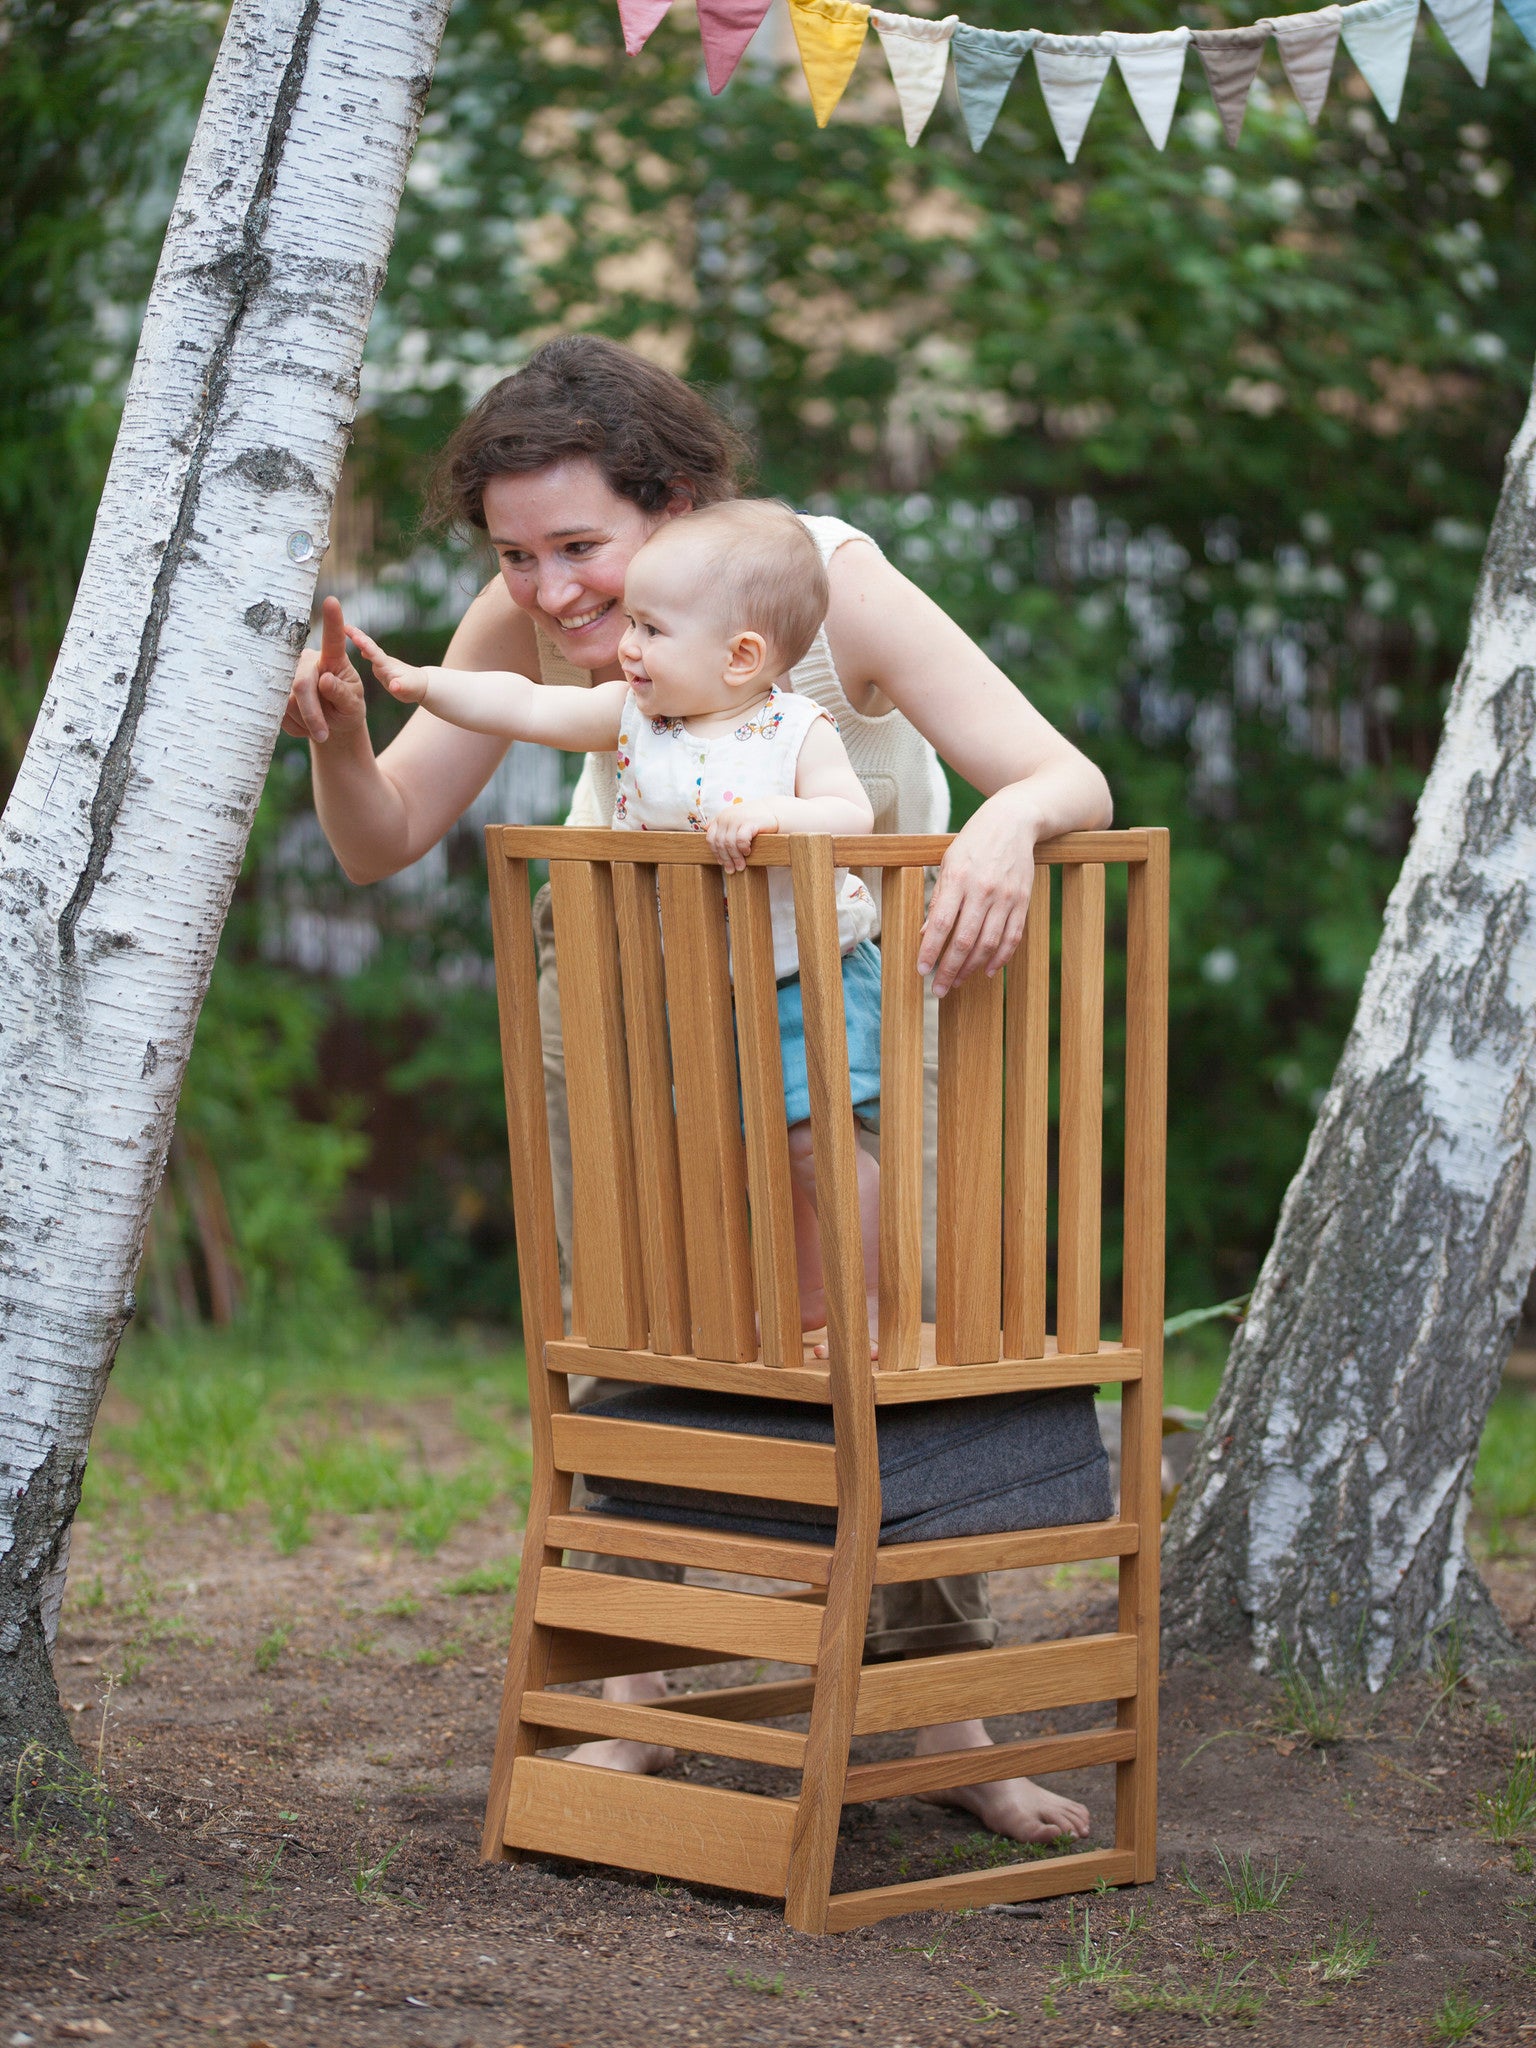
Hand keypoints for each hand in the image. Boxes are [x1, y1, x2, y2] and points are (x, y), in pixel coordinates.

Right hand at [280, 594, 368, 743]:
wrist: (330, 724)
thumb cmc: (346, 708)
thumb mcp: (353, 705)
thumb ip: (343, 694)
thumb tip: (324, 680)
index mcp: (333, 659)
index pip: (333, 640)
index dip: (332, 621)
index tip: (332, 601)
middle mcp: (307, 660)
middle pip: (301, 684)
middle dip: (312, 713)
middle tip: (323, 735)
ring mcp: (288, 673)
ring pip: (288, 702)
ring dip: (305, 722)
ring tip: (320, 726)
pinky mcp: (274, 690)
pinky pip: (279, 713)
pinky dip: (295, 727)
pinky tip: (305, 724)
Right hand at [340, 619, 429, 705]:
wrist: (420, 684)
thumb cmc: (415, 688)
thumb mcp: (408, 689)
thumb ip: (400, 687)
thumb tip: (394, 686)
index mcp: (387, 666)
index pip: (375, 653)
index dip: (365, 645)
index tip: (355, 636)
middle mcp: (383, 661)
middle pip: (369, 646)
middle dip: (358, 635)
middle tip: (345, 626)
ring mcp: (381, 662)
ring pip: (367, 647)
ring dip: (357, 637)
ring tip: (345, 628)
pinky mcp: (380, 665)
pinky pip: (368, 652)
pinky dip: (361, 646)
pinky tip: (354, 643)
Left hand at [707, 800, 778, 872]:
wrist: (773, 810)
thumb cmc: (753, 817)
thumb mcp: (734, 817)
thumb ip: (721, 823)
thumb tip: (705, 827)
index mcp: (720, 818)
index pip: (711, 838)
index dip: (715, 852)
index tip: (722, 863)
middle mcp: (726, 817)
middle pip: (720, 843)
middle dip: (726, 859)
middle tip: (731, 870)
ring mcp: (737, 819)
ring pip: (729, 844)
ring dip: (735, 857)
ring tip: (740, 866)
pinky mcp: (749, 822)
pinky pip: (741, 840)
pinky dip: (743, 848)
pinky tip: (747, 852)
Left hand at [919, 786, 1038, 996]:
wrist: (1014, 821)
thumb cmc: (974, 842)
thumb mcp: (948, 863)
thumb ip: (939, 899)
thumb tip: (926, 934)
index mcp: (959, 878)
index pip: (942, 923)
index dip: (931, 950)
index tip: (921, 970)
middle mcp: (984, 890)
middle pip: (965, 940)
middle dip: (949, 969)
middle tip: (938, 989)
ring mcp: (1007, 898)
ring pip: (988, 944)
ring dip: (971, 969)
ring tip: (956, 983)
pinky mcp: (1023, 902)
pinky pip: (1012, 938)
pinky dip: (1000, 958)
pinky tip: (988, 971)